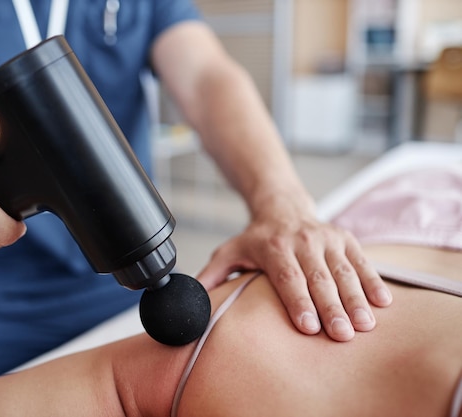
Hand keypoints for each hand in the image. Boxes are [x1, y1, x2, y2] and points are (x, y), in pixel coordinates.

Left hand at [196, 204, 392, 341]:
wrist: (282, 207)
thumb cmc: (256, 238)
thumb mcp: (229, 252)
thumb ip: (212, 275)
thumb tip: (189, 297)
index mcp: (273, 248)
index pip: (288, 278)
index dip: (298, 302)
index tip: (309, 327)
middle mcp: (302, 241)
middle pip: (319, 279)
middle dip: (331, 308)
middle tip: (342, 334)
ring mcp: (326, 239)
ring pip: (344, 272)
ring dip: (356, 299)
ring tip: (365, 325)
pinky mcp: (345, 238)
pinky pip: (362, 261)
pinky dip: (373, 281)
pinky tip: (383, 302)